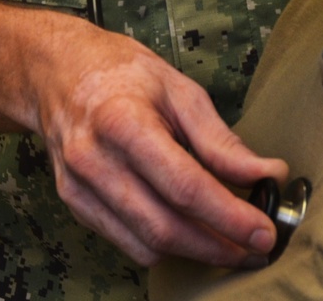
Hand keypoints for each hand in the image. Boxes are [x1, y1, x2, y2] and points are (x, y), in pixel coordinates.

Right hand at [26, 15, 287, 267]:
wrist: (56, 70)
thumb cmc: (121, 72)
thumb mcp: (177, 88)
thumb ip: (219, 139)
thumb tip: (266, 174)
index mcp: (123, 122)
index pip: (183, 186)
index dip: (228, 216)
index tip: (264, 232)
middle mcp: (95, 160)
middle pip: (164, 226)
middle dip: (217, 247)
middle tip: (257, 249)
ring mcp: (79, 186)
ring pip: (145, 244)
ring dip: (194, 253)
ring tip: (229, 242)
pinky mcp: (74, 203)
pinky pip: (126, 242)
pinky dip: (163, 244)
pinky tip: (188, 230)